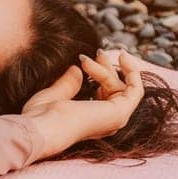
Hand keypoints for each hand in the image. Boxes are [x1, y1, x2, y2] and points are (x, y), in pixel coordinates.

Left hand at [19, 48, 145, 158]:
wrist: (43, 127)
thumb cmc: (42, 115)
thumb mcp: (54, 95)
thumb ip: (67, 84)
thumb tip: (76, 69)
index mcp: (91, 120)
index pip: (104, 94)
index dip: (99, 73)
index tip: (83, 57)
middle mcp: (106, 122)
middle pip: (115, 89)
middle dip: (107, 67)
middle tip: (97, 51)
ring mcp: (115, 119)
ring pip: (121, 86)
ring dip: (105, 68)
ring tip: (84, 60)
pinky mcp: (120, 113)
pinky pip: (136, 90)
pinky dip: (133, 72)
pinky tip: (123, 56)